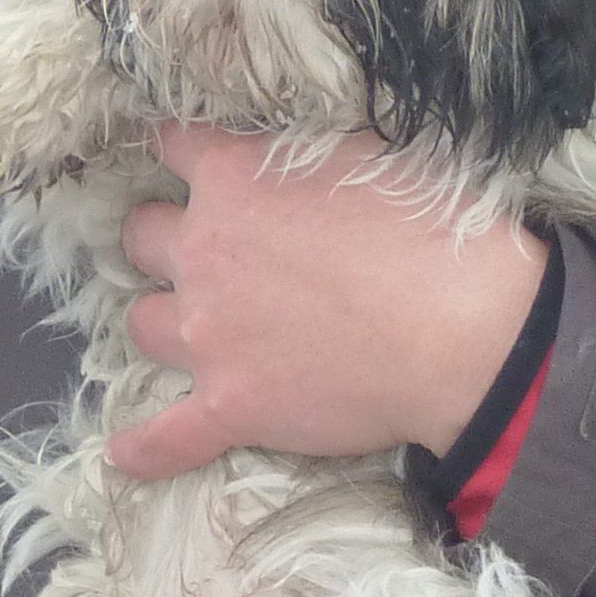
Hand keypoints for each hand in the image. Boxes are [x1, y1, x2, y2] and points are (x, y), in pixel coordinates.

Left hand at [107, 125, 547, 480]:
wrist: (466, 334)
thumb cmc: (437, 233)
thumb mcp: (370, 152)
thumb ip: (303, 152)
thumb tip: (287, 149)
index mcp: (235, 178)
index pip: (175, 144)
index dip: (187, 153)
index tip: (198, 161)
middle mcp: (205, 251)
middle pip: (142, 236)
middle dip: (165, 239)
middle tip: (205, 251)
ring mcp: (209, 335)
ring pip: (142, 323)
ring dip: (164, 321)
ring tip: (194, 328)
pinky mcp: (229, 406)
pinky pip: (164, 436)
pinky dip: (145, 446)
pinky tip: (129, 452)